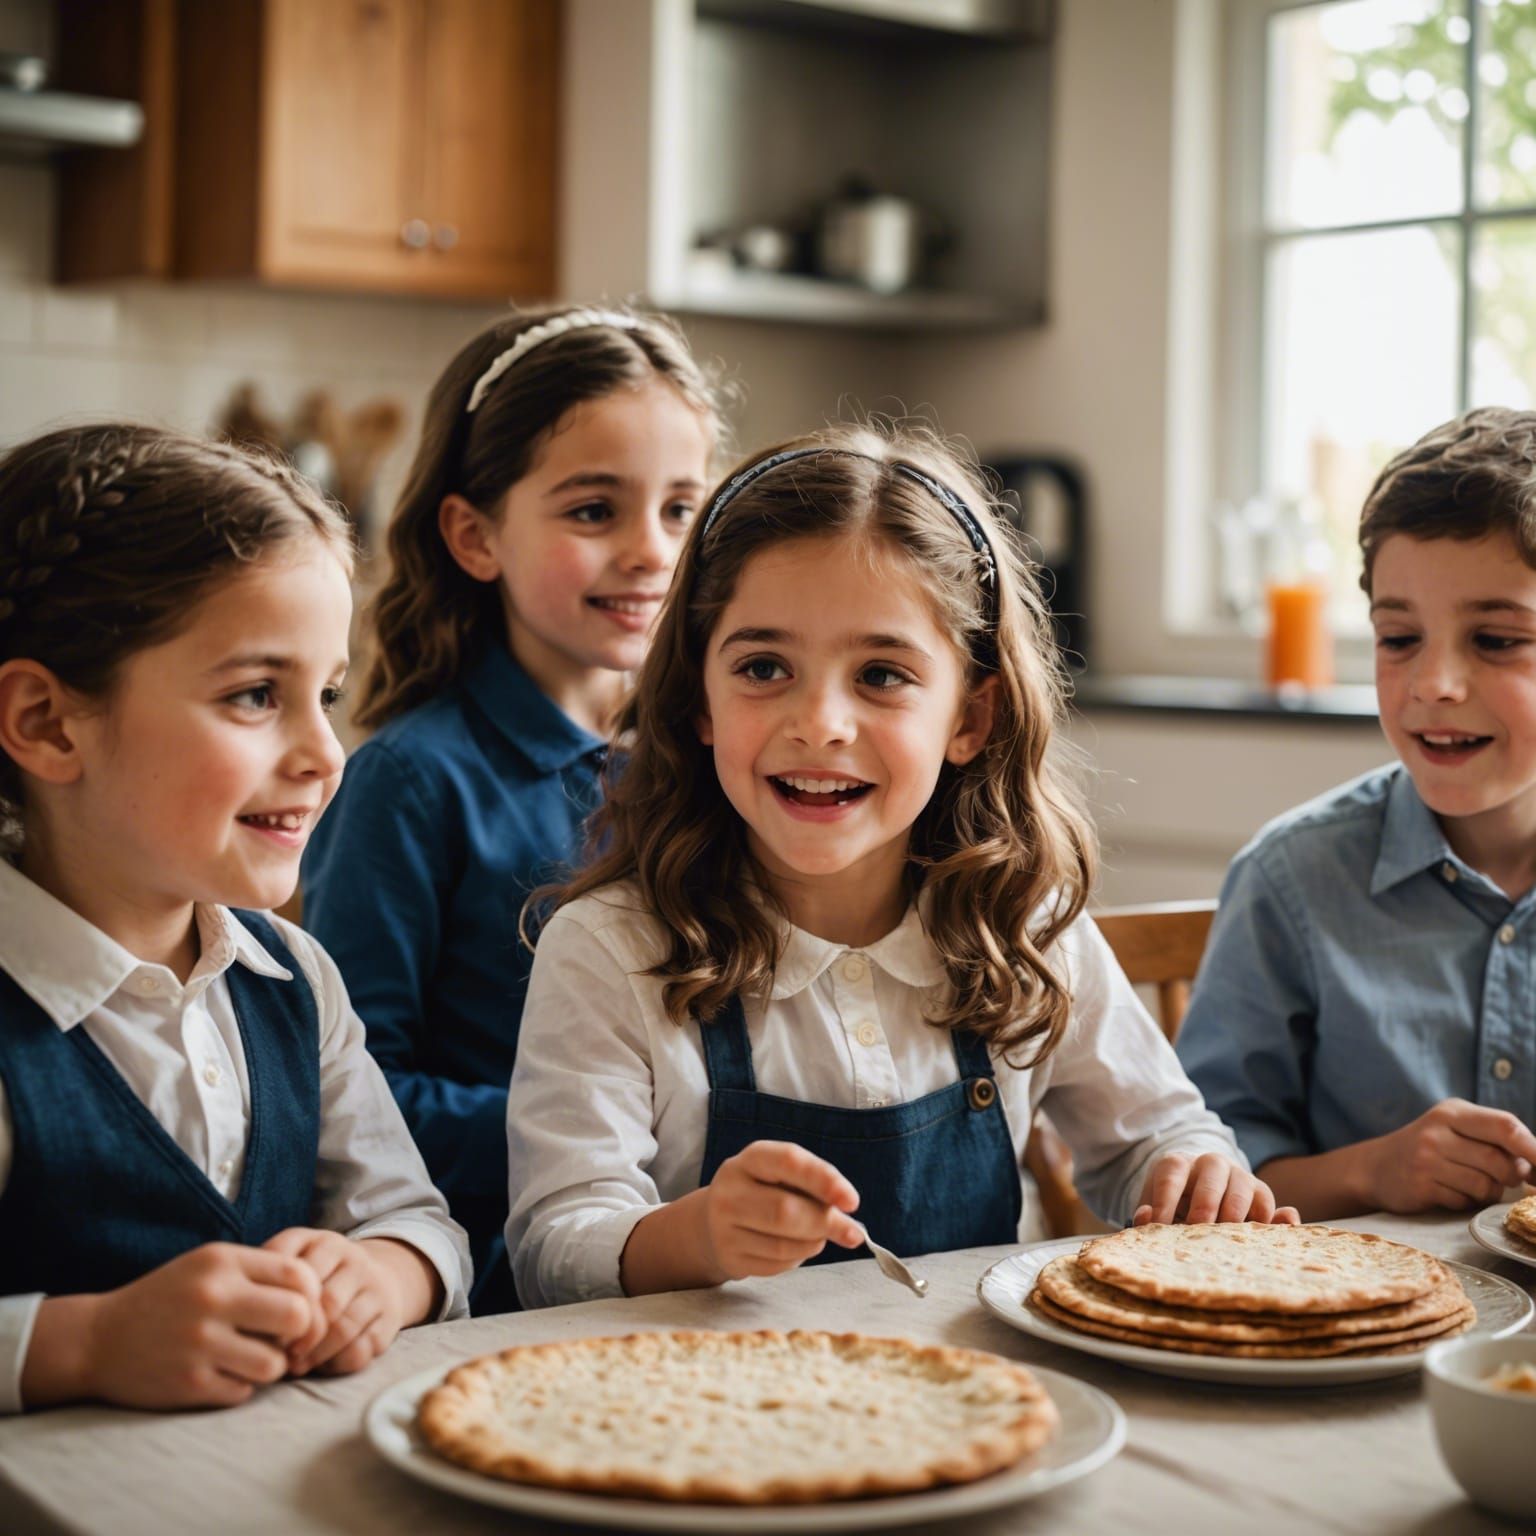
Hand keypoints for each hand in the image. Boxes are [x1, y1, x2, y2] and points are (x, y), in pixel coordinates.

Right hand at [27, 1243, 320, 1409]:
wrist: (97, 1339)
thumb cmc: (168, 1298)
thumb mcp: (211, 1265)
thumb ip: (261, 1273)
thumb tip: (317, 1300)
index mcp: (223, 1261)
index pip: (300, 1274)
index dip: (313, 1296)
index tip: (302, 1310)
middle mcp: (213, 1298)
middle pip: (298, 1316)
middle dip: (303, 1333)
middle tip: (288, 1341)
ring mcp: (199, 1343)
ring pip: (275, 1364)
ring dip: (271, 1367)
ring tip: (251, 1359)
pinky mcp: (188, 1384)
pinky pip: (244, 1392)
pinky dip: (241, 1387)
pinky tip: (221, 1374)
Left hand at [263, 1229, 435, 1376]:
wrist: (375, 1278)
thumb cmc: (316, 1277)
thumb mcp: (292, 1263)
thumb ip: (266, 1279)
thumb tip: (243, 1320)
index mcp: (323, 1242)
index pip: (297, 1272)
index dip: (274, 1305)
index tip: (257, 1327)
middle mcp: (354, 1258)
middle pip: (325, 1303)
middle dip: (298, 1335)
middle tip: (277, 1353)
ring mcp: (376, 1287)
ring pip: (344, 1328)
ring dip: (316, 1354)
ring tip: (295, 1365)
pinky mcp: (390, 1317)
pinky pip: (364, 1347)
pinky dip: (339, 1362)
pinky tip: (323, 1364)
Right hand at [702, 1140, 863, 1280]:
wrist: (714, 1223)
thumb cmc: (763, 1194)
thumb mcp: (782, 1176)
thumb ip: (812, 1186)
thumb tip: (846, 1212)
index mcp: (750, 1159)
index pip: (789, 1162)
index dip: (824, 1180)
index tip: (852, 1201)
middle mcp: (730, 1191)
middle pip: (785, 1210)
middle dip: (826, 1223)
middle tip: (853, 1233)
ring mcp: (725, 1228)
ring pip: (783, 1245)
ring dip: (814, 1243)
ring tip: (819, 1236)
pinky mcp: (730, 1258)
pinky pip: (776, 1265)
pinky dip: (797, 1258)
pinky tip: (796, 1248)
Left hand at [1132, 1151, 1299, 1226]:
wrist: (1200, 1201)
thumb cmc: (1174, 1207)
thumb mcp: (1157, 1208)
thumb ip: (1148, 1216)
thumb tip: (1144, 1217)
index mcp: (1179, 1164)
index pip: (1171, 1172)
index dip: (1165, 1198)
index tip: (1159, 1225)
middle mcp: (1210, 1164)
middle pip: (1212, 1171)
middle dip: (1205, 1200)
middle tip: (1198, 1226)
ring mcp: (1238, 1177)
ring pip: (1243, 1185)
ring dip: (1236, 1210)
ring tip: (1228, 1236)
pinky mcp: (1260, 1194)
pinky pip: (1271, 1202)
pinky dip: (1277, 1217)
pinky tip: (1281, 1229)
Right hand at [1361, 1098, 1535, 1212]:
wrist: (1375, 1167)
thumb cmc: (1427, 1148)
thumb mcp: (1454, 1130)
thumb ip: (1492, 1140)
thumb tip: (1532, 1167)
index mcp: (1452, 1112)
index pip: (1505, 1125)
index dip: (1534, 1149)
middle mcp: (1437, 1131)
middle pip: (1499, 1160)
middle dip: (1510, 1177)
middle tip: (1502, 1179)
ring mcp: (1426, 1158)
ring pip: (1485, 1185)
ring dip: (1488, 1192)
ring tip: (1471, 1186)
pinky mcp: (1420, 1185)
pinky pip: (1464, 1201)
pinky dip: (1466, 1202)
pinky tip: (1450, 1192)